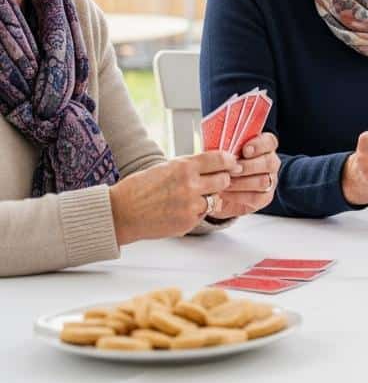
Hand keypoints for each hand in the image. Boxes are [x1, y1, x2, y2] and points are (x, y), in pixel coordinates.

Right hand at [109, 151, 239, 245]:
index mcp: (184, 167)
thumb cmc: (140, 187)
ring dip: (208, 197)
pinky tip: (180, 209)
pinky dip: (196, 212)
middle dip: (221, 179)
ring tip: (191, 197)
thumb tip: (214, 163)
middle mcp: (190, 186)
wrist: (121, 213)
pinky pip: (202, 214)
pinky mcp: (188, 223)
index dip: (229, 161)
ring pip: (215, 199)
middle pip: (224, 180)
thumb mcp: (166, 167)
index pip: (220, 160)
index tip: (232, 163)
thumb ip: (190, 166)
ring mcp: (190, 206)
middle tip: (214, 180)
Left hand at [215, 132, 280, 218]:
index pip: (269, 141)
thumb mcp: (221, 154)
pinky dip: (238, 195)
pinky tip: (226, 193)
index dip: (259, 145)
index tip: (245, 150)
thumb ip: (226, 148)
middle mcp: (270, 163)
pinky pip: (256, 197)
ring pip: (264, 180)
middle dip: (248, 166)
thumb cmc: (220, 167)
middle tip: (231, 169)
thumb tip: (221, 148)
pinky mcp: (264, 198)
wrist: (216, 191)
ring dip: (241, 182)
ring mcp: (269, 181)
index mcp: (263, 147)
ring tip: (225, 182)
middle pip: (269, 162)